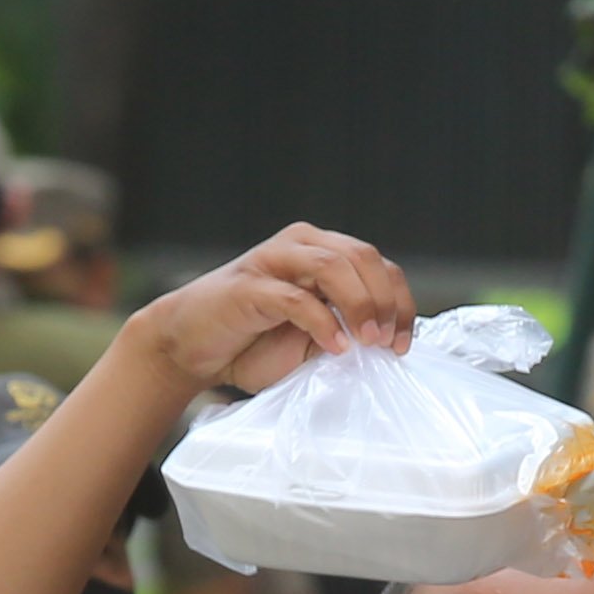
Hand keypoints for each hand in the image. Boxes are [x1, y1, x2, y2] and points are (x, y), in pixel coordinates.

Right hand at [118, 224, 413, 398]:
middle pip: (362, 257)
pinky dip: (323, 323)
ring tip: (368, 341)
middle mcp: (300, 245)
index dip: (401, 301)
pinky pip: (295, 297)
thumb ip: (347, 329)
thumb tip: (389, 342)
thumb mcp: (313, 339)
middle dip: (385, 301)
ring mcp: (272, 261)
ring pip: (333, 265)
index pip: (378, 265)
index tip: (403, 343)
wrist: (190, 347)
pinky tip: (335, 346)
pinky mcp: (248, 286)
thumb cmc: (252, 343)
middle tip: (387, 342)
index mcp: (322, 251)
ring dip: (360, 304)